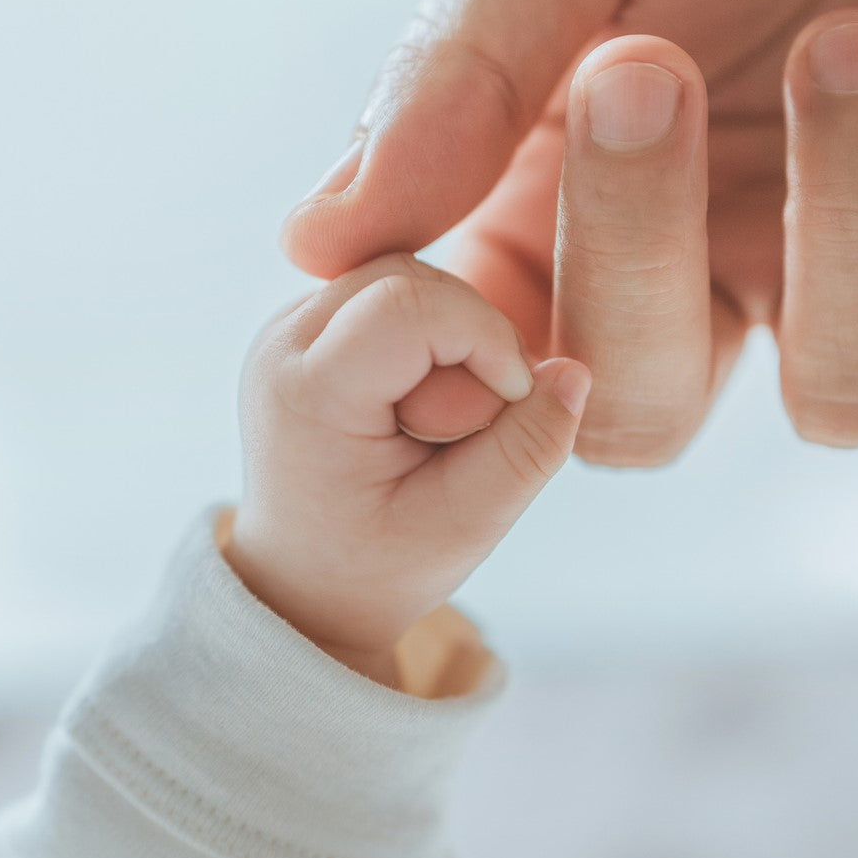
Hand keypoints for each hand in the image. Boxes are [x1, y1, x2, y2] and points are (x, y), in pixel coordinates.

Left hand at [224, 253, 590, 683]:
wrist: (303, 581)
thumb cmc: (377, 564)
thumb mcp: (465, 526)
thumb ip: (527, 451)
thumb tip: (574, 372)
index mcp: (308, 393)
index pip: (411, 304)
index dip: (487, 339)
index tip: (510, 404)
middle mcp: (283, 343)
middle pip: (411, 280)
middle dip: (470, 340)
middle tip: (467, 426)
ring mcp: (290, 326)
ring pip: (406, 276)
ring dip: (451, 338)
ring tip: (442, 419)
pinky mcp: (312, 322)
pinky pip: (393, 292)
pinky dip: (431, 337)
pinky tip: (425, 400)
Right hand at [281, 0, 857, 463]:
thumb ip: (454, 76)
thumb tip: (313, 244)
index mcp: (574, 193)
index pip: (496, 356)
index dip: (466, 353)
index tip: (445, 257)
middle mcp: (711, 253)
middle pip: (645, 419)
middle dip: (637, 263)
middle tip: (644, 69)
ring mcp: (857, 258)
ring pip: (844, 403)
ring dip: (847, 226)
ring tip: (856, 36)